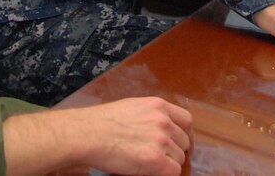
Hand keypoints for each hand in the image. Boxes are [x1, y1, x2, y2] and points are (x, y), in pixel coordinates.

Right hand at [3, 97, 192, 175]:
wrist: (89, 134)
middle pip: (184, 141)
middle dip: (173, 150)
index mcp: (158, 105)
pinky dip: (164, 174)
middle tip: (157, 156)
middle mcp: (163, 121)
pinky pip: (173, 172)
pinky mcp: (156, 160)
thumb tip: (159, 131)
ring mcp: (161, 140)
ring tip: (148, 164)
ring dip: (167, 163)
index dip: (181, 133)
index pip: (186, 120)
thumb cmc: (102, 122)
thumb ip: (149, 116)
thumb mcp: (131, 108)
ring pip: (179, 158)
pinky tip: (148, 171)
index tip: (175, 142)